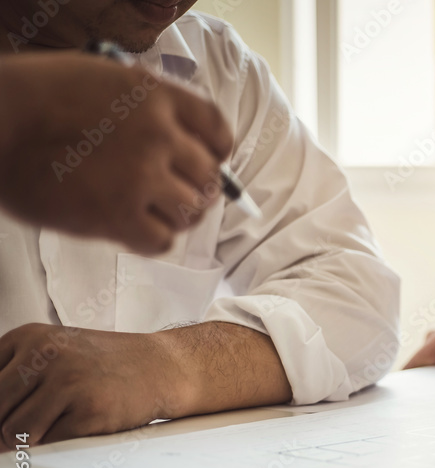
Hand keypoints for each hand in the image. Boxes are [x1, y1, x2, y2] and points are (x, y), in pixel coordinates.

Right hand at [0, 52, 233, 253]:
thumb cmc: (35, 97)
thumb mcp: (101, 79)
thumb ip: (142, 104)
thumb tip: (173, 134)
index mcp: (155, 96)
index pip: (215, 127)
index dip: (219, 149)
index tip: (214, 159)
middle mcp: (158, 136)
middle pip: (207, 175)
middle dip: (199, 188)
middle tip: (182, 195)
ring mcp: (141, 177)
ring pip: (191, 211)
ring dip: (180, 217)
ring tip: (159, 214)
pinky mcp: (117, 216)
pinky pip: (161, 240)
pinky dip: (154, 240)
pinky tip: (135, 231)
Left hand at [0, 324, 185, 448]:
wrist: (162, 366)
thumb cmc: (108, 363)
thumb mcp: (56, 351)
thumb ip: (18, 375)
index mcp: (31, 337)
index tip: (6, 417)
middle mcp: (47, 355)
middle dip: (4, 429)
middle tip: (20, 433)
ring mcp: (69, 382)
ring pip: (14, 431)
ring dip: (25, 441)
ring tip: (47, 431)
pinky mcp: (90, 412)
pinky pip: (48, 444)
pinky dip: (54, 446)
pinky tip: (74, 429)